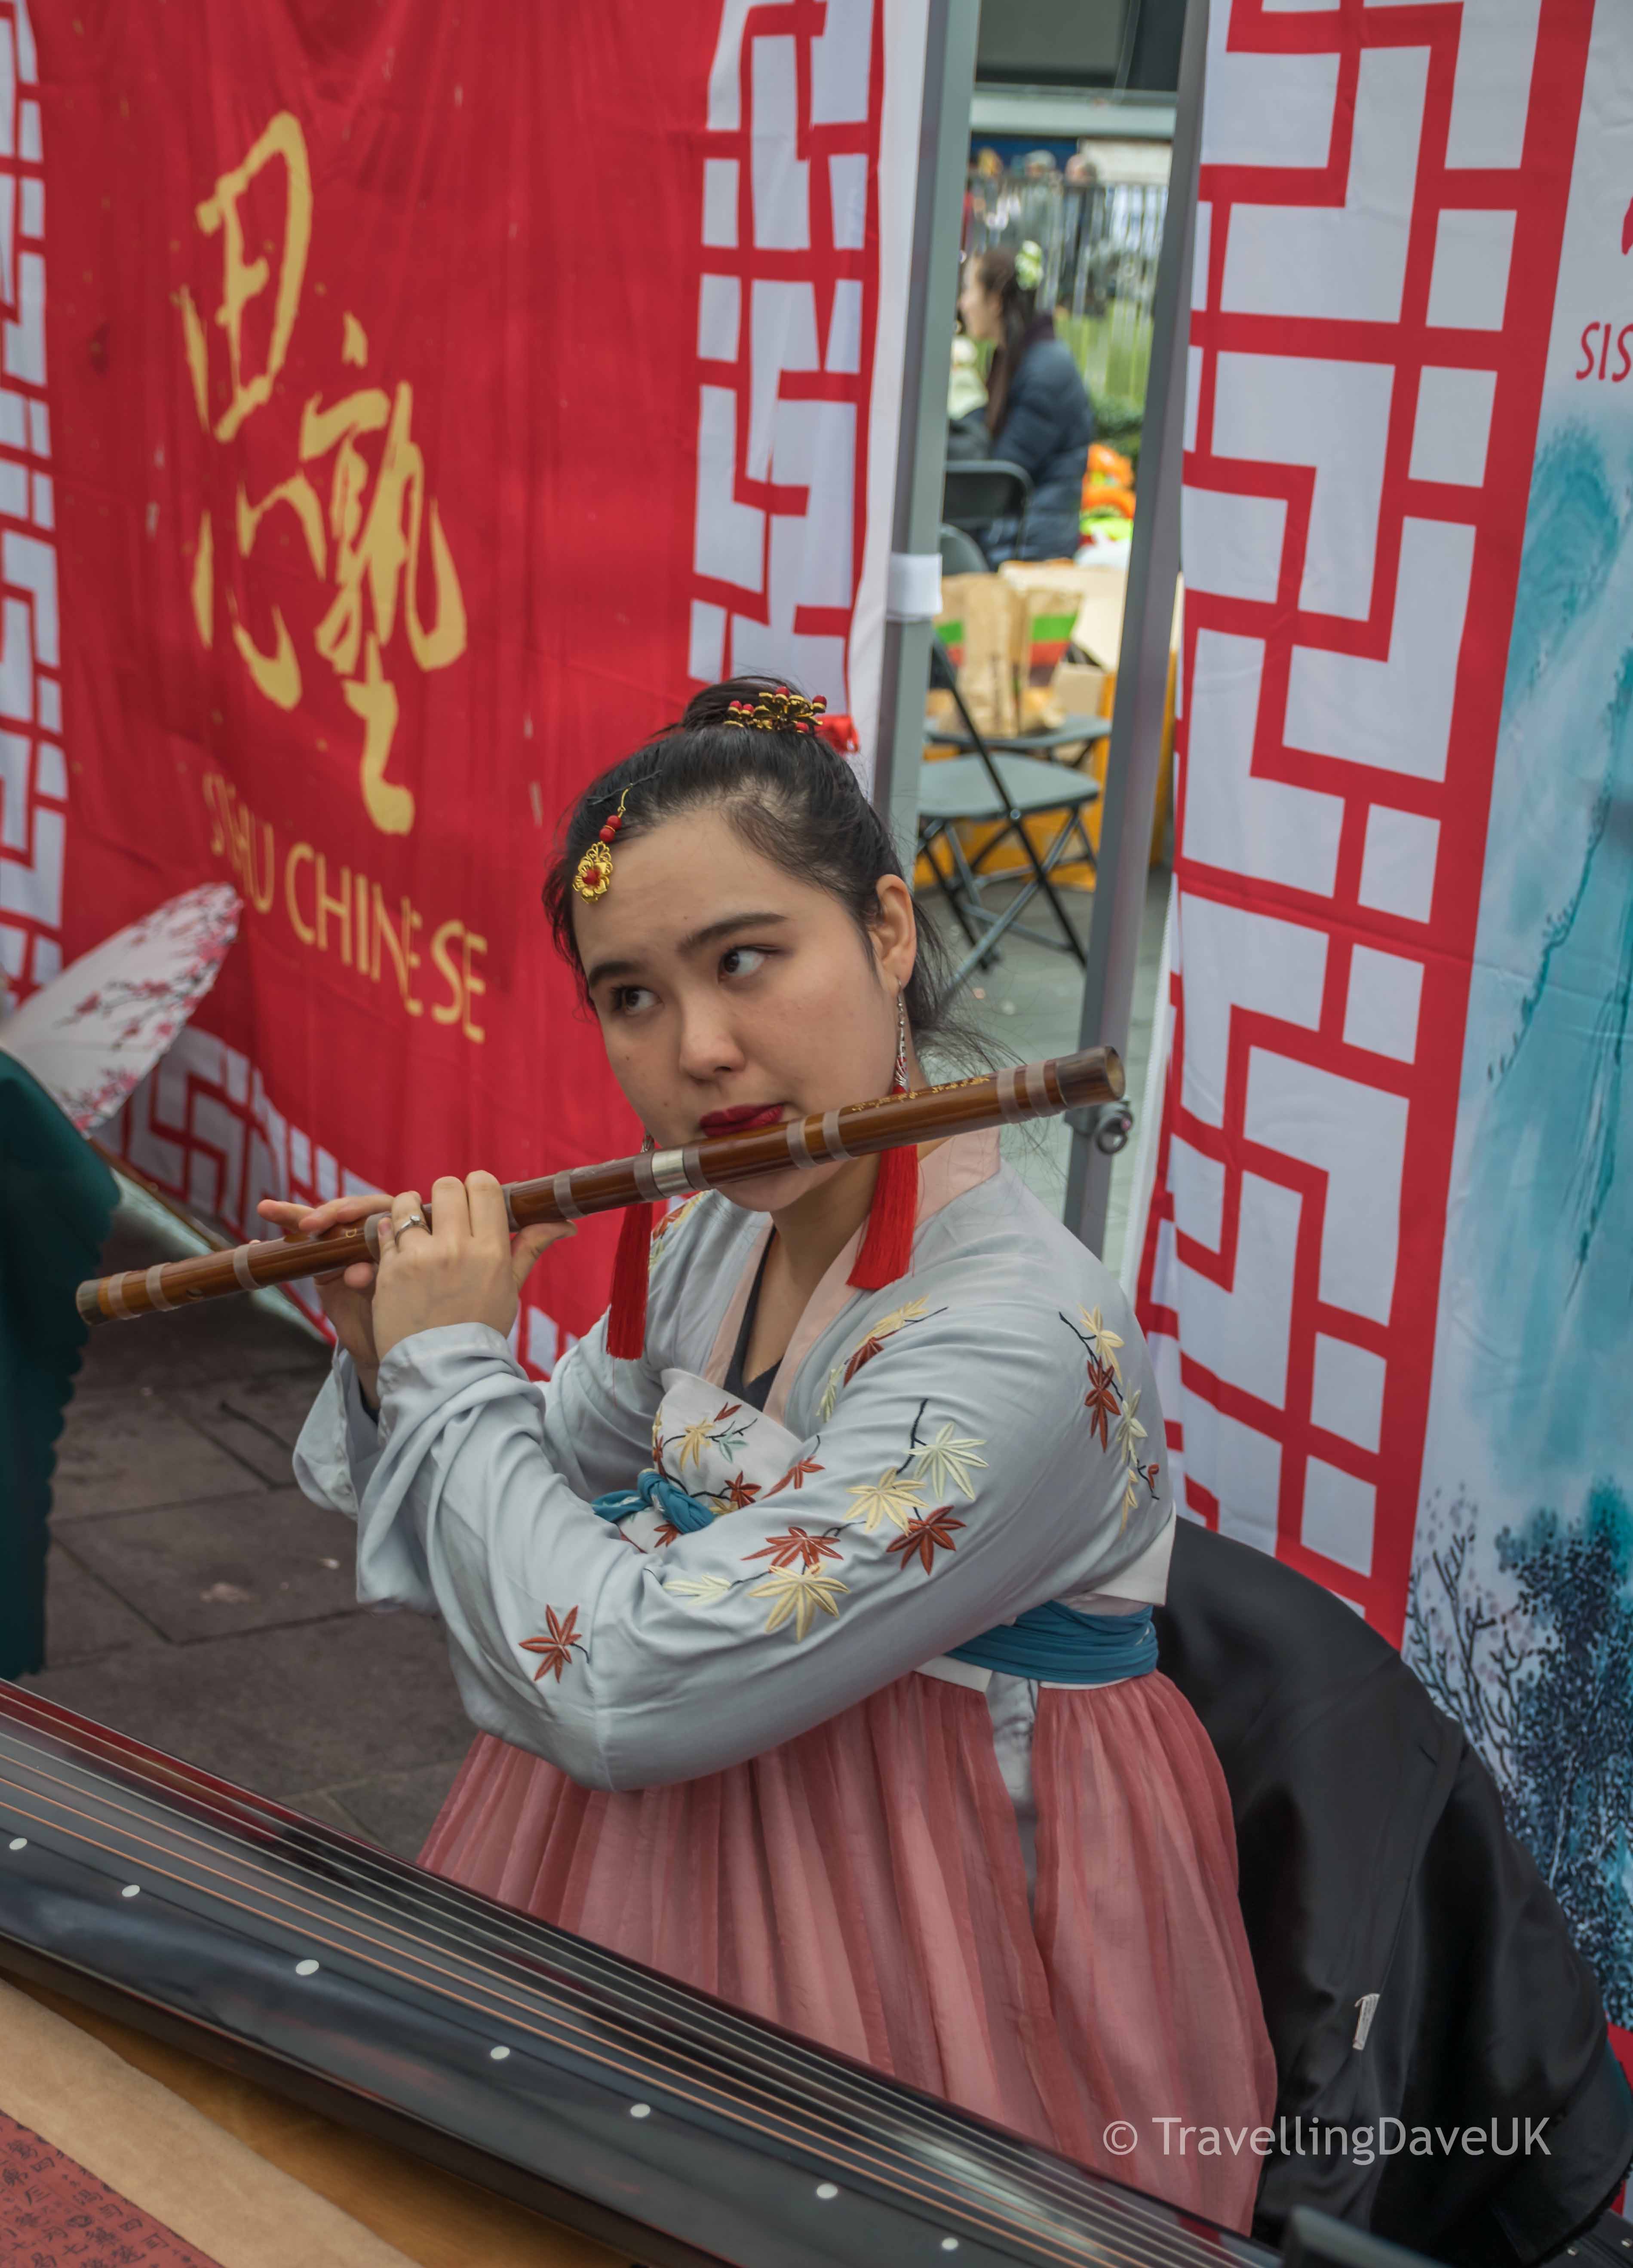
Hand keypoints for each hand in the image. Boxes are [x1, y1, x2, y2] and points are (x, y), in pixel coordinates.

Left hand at [257, 1176, 570, 1403]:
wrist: (441, 1371)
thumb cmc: (480, 1330)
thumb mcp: (511, 1289)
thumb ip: (530, 1247)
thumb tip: (564, 1222)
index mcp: (492, 1251)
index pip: (484, 1185)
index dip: (478, 1188)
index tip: (474, 1203)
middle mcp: (456, 1248)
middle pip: (447, 1185)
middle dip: (446, 1196)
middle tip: (445, 1217)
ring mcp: (420, 1257)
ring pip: (409, 1202)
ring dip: (412, 1210)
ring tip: (417, 1229)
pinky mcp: (389, 1269)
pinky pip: (386, 1230)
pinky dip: (391, 1234)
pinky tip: (401, 1250)